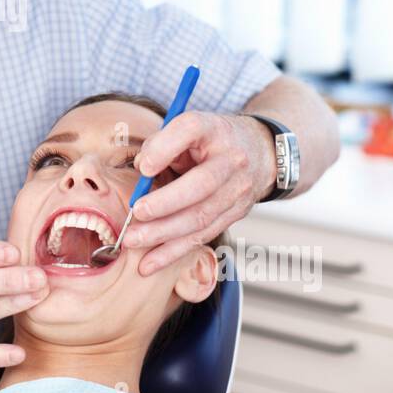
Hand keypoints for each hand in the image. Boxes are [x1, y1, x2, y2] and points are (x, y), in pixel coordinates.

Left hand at [119, 112, 277, 274]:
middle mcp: (231, 159)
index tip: (143, 166)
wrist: (259, 152)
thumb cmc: (210, 140)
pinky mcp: (235, 214)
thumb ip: (160, 144)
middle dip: (165, 203)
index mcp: (213, 128)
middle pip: (201, 185)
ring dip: (163, 234)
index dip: (164, 147)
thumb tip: (142, 168)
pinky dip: (173, 252)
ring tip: (132, 241)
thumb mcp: (187, 130)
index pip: (191, 130)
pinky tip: (148, 263)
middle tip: (136, 213)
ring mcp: (237, 190)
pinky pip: (202, 236)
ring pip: (201, 217)